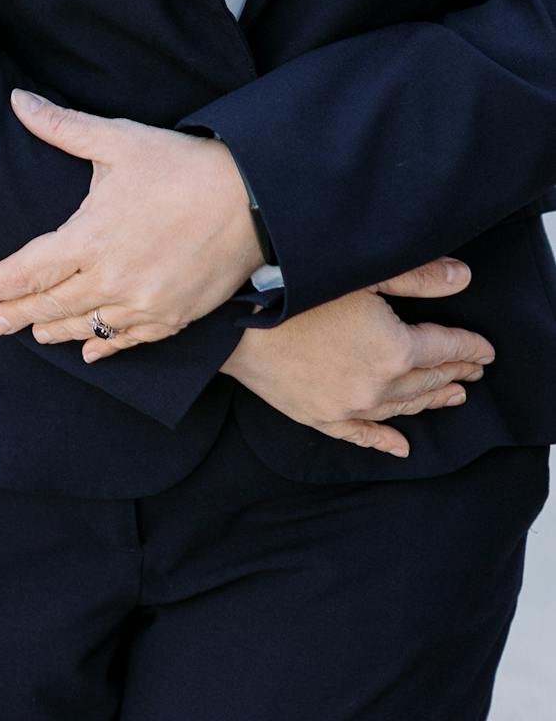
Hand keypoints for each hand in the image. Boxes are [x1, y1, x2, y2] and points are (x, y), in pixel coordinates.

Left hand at [0, 92, 259, 351]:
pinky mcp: (173, 316)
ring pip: (88, 326)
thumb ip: (62, 126)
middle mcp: (112, 278)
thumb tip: (17, 99)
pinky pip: (130, 340)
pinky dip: (106, 346)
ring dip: (56, 330)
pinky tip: (91, 351)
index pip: (31, 268)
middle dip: (18, 313)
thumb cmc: (181, 165)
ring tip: (34, 333)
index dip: (0, 282)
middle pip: (52, 303)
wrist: (252, 200)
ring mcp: (144, 303)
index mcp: (91, 237)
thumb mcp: (118, 138)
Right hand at [221, 257, 494, 456]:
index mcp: (393, 350)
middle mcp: (378, 387)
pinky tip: (401, 448)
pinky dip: (384, 442)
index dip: (468, 347)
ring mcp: (349, 408)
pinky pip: (362, 436)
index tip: (486, 350)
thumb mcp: (362, 272)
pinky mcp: (320, 417)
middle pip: (426, 380)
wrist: (235, 320)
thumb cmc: (295, 288)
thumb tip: (463, 278)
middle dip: (454, 373)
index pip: (444, 348)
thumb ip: (417, 277)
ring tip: (452, 396)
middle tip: (473, 371)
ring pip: (402, 408)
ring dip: (429, 401)